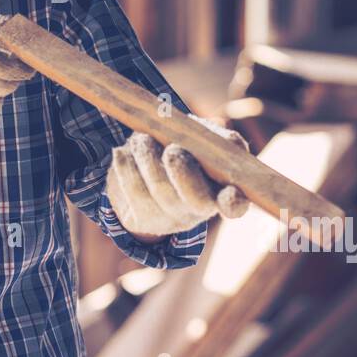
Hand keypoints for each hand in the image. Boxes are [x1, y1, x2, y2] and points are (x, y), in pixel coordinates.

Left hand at [106, 115, 250, 238]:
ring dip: (148, 159)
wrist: (148, 167)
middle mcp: (201, 209)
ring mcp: (172, 217)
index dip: (234, 203)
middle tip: (173, 149)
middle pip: (197, 200)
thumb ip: (221, 141)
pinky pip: (134, 192)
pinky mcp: (145, 218)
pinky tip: (121, 152)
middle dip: (183, 173)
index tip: (230, 194)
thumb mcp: (208, 141)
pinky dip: (126, 167)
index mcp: (223, 189)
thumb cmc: (188, 148)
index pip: (235, 204)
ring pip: (160, 191)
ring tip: (141, 138)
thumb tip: (229, 143)